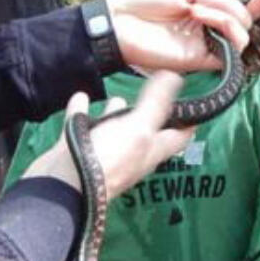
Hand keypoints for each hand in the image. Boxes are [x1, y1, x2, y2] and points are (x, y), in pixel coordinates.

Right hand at [23, 74, 192, 200]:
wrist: (62, 184)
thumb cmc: (108, 158)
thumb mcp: (140, 126)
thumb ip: (157, 102)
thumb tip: (177, 76)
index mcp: (151, 151)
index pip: (179, 136)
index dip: (190, 121)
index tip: (198, 101)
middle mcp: (131, 154)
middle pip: (146, 132)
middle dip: (151, 114)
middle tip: (156, 90)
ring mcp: (104, 153)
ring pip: (114, 129)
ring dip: (116, 114)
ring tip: (118, 96)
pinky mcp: (78, 149)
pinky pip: (82, 125)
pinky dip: (82, 111)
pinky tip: (81, 96)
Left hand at [106, 0, 259, 70]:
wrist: (118, 22)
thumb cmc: (142, 2)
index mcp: (204, 9)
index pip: (239, 7)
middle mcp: (209, 28)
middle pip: (244, 18)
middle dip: (229, 2)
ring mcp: (206, 44)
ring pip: (242, 34)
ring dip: (228, 14)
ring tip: (198, 7)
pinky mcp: (200, 60)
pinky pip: (230, 50)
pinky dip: (226, 29)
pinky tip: (205, 18)